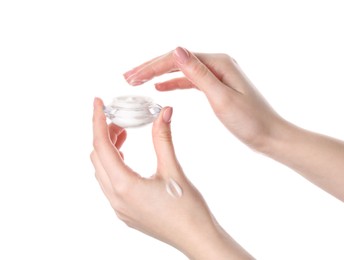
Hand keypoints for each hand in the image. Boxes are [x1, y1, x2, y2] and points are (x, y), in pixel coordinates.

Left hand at [91, 98, 252, 258]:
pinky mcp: (126, 211)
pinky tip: (128, 158)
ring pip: (102, 170)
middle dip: (105, 134)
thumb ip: (163, 139)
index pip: (101, 146)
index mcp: (124, 186)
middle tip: (120, 118)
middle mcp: (115, 198)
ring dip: (109, 150)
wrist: (197, 239)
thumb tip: (164, 112)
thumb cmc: (188, 209)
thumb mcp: (173, 170)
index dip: (98, 121)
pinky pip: (109, 183)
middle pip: (98, 157)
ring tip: (125, 135)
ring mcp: (119, 207)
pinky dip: (113, 165)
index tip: (97, 102)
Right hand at [123, 47, 284, 150]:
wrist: (270, 136)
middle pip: (176, 62)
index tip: (132, 78)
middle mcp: (217, 64)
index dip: (152, 67)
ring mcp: (216, 75)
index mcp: (218, 63)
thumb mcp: (221, 98)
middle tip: (128, 78)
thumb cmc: (251, 121)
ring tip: (137, 81)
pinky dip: (173, 83)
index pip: (177, 59)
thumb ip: (198, 74)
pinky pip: (189, 81)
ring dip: (158, 75)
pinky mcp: (216, 87)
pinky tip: (160, 86)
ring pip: (180, 71)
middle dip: (150, 69)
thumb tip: (176, 50)